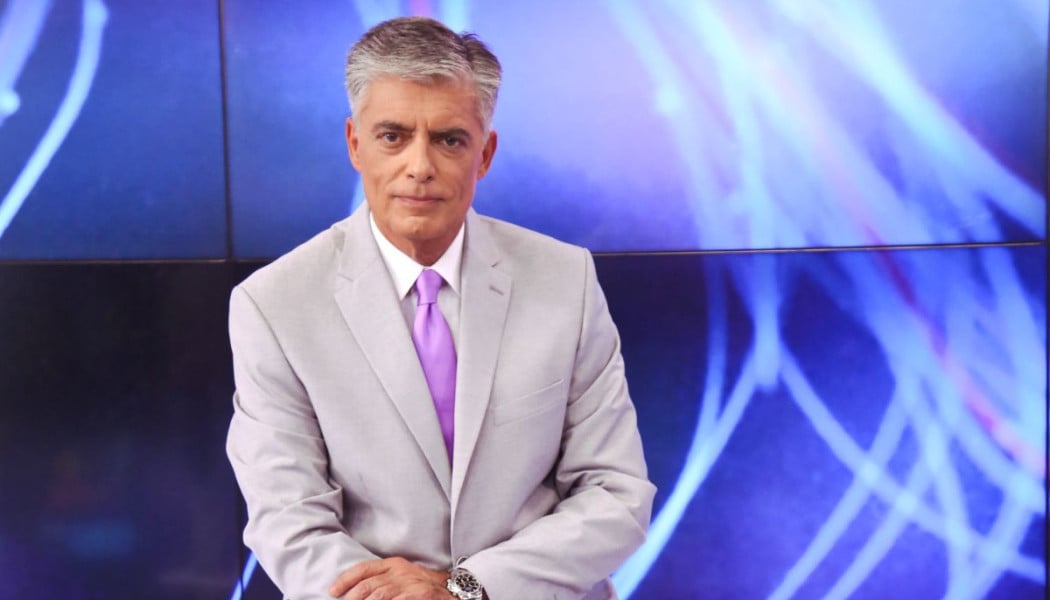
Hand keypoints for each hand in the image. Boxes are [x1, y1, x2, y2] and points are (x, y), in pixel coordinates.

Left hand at [329, 557, 450, 599]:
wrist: (454, 589)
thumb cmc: (424, 585)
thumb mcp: (402, 576)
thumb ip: (383, 579)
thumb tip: (356, 592)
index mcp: (394, 565)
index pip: (364, 569)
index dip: (346, 579)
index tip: (333, 591)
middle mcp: (400, 572)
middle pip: (369, 585)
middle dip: (352, 598)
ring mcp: (410, 585)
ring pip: (380, 595)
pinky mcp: (420, 595)